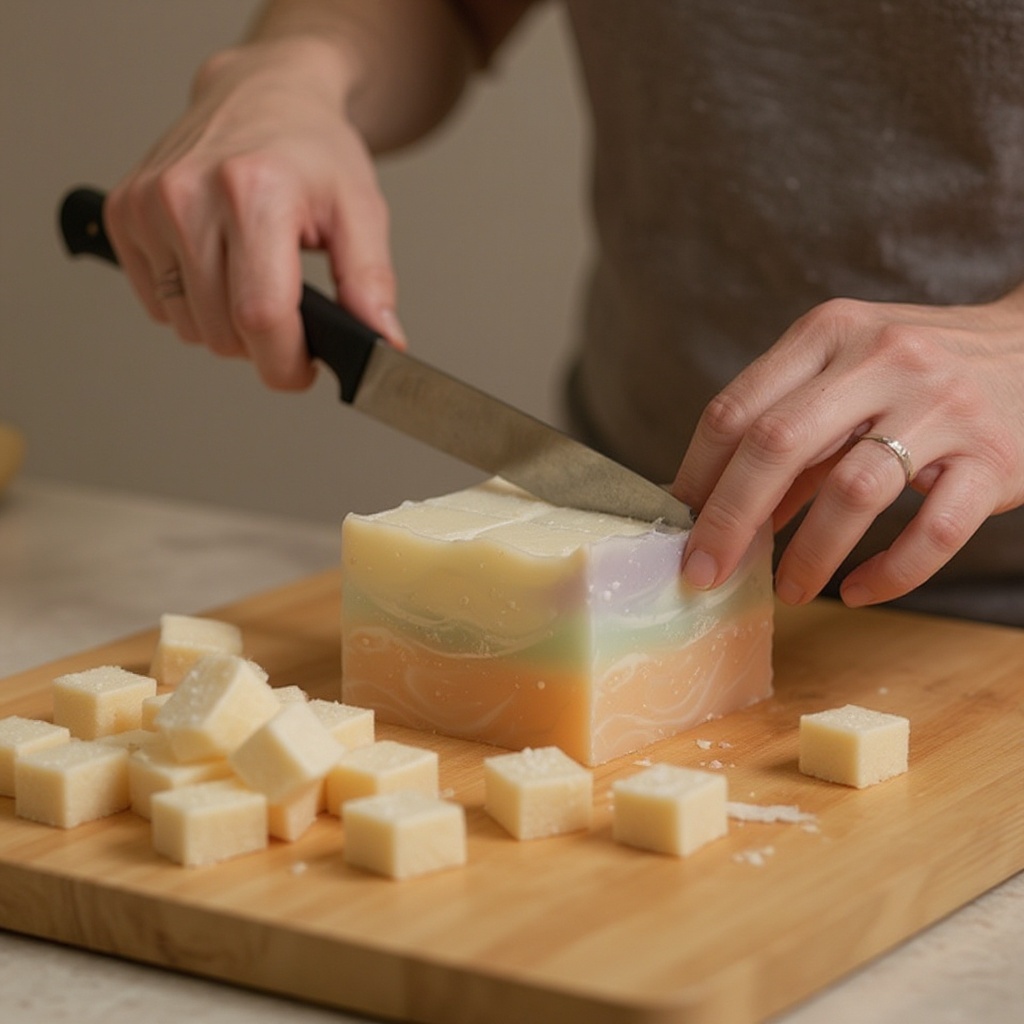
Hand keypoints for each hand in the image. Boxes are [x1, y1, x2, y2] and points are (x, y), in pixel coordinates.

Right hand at [104, 37, 404, 389]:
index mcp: (254, 191)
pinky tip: (219, 265)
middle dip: (264, 343)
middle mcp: (189, 194)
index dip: (286, 362)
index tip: (304, 368)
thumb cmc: (313, 151)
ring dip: (227, 325)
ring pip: (190, 328)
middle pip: (224, 332)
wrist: (263, 94)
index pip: (260, 316)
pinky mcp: (125, 214)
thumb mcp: (362, 211)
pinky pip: (158, 306)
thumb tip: (381, 342)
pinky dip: (193, 304)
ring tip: (254, 278)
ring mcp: (148, 204)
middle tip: (289, 308)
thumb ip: (371, 282)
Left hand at [671, 288, 1023, 606]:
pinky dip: (889, 573)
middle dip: (729, 520)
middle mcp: (882, 358)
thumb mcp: (843, 380)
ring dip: (807, 554)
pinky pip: (933, 531)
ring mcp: (942, 405)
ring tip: (787, 591)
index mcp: (829, 333)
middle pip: (777, 444)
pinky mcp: (994, 457)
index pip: (735, 408)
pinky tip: (857, 592)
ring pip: (852, 491)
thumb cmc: (916, 377)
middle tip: (704, 575)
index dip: (696, 476)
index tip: (678, 529)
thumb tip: (714, 513)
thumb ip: (786, 438)